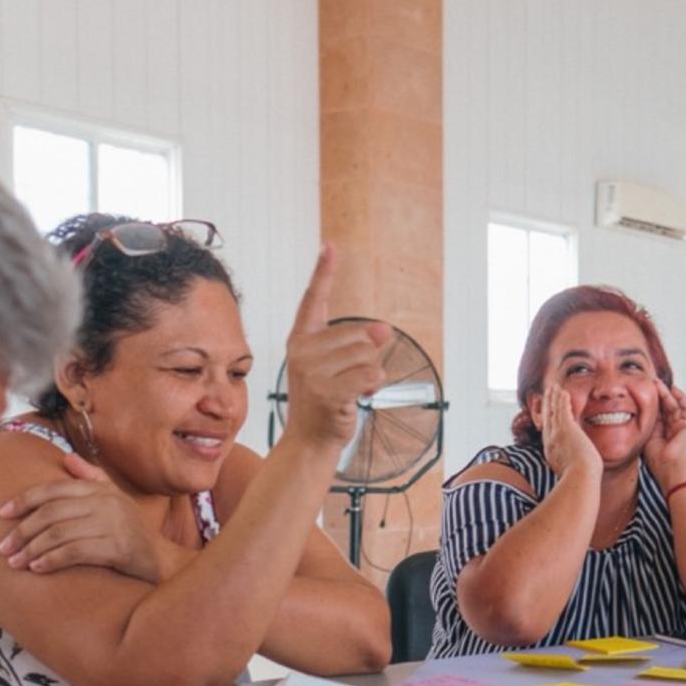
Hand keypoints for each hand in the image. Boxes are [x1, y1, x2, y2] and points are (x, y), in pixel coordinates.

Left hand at [0, 452, 171, 579]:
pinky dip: (51, 560)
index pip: (53, 489)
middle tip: (3, 547)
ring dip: (31, 549)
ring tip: (14, 562)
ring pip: (59, 534)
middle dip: (22, 531)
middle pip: (51, 513)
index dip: (24, 500)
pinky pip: (74, 552)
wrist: (162, 559)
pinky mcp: (117, 547)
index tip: (2, 514)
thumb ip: (91, 477)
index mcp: (100, 489)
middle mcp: (106, 503)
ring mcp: (113, 525)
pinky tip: (37, 568)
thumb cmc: (133, 530)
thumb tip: (67, 458)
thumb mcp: (115, 498)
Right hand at [282, 245, 393, 449]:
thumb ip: (357, 342)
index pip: (313, 300)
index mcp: (301, 339)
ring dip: (370, 374)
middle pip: (358, 334)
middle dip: (365, 357)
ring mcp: (312, 372)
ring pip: (368, 355)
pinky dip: (373, 386)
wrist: (310, 439)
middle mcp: (302, 351)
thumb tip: (384, 329)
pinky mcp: (328, 391)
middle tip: (348, 379)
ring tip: (351, 389)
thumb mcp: (339, 365)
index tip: (330, 246)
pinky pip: (371, 374)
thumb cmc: (325, 399)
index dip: (324, 272)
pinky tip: (357, 397)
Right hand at [538, 383, 601, 480]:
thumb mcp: (572, 476)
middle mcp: (551, 442)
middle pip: (547, 419)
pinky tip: (562, 391)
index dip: (546, 421)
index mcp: (552, 454)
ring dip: (553, 399)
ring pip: (553, 412)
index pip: (548, 433)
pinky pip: (562, 409)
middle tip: (546, 396)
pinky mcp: (566, 428)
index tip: (546, 415)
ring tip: (553, 388)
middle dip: (547, 406)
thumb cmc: (580, 482)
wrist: (580, 478)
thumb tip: (579, 478)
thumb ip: (571, 473)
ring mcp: (557, 434)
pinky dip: (561, 400)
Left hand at [643, 381, 685, 488]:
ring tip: (656, 382)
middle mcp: (674, 431)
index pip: (657, 414)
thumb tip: (635, 411)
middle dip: (658, 395)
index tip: (641, 391)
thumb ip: (646, 425)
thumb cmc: (659, 462)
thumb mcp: (647, 438)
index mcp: (663, 435)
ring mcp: (683, 427)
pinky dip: (679, 397)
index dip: (650, 403)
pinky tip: (671, 389)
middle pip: (666, 408)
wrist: (671, 470)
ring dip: (665, 393)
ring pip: (674, 405)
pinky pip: (685, 407)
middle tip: (649, 382)